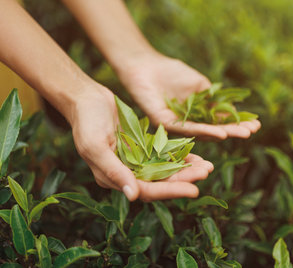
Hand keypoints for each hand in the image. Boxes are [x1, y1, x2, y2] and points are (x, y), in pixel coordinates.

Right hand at [66, 81, 213, 200]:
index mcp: (111, 177)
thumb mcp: (96, 146)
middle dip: (184, 179)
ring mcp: (133, 160)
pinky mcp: (140, 146)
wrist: (85, 97)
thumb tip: (133, 195)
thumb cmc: (86, 120)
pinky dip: (177, 155)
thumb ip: (114, 171)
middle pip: (159, 182)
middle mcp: (124, 172)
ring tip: (207, 166)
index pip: (146, 190)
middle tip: (207, 172)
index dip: (171, 191)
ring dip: (184, 168)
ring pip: (164, 170)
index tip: (194, 189)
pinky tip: (194, 154)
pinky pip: (162, 154)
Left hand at [115, 52, 260, 139]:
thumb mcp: (199, 85)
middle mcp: (188, 122)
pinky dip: (203, 131)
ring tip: (241, 133)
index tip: (256, 124)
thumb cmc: (172, 72)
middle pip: (213, 131)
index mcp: (197, 113)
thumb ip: (213, 100)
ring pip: (201, 133)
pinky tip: (219, 132)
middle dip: (234, 131)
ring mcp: (176, 125)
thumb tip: (232, 113)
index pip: (220, 121)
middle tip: (252, 132)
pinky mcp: (164, 124)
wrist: (147, 65)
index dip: (237, 123)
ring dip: (222, 133)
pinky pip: (186, 129)